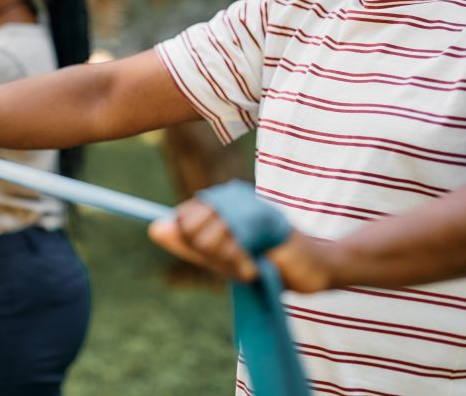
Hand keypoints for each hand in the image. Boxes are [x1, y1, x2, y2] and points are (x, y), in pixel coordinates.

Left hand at [148, 198, 336, 291]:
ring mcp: (249, 204)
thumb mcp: (221, 258)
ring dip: (230, 262)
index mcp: (220, 201)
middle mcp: (233, 196)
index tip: (221, 256)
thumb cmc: (266, 262)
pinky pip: (234, 245)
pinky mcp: (266, 218)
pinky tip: (258, 266)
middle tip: (239, 261)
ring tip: (252, 263)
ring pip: (210, 238)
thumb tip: (153, 228)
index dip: (196, 246)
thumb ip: (187, 244)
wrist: (312, 268)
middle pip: (191, 228)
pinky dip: (243, 264)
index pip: (183, 220)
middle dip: (212, 256)